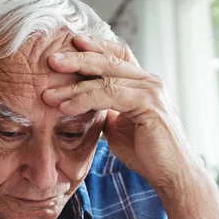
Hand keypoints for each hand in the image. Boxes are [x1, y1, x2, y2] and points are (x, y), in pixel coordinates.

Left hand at [41, 35, 202, 191]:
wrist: (169, 174)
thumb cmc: (145, 152)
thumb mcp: (117, 126)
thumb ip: (103, 110)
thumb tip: (79, 104)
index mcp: (142, 83)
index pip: (117, 55)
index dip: (95, 46)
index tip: (70, 43)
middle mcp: (149, 82)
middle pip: (109, 61)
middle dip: (77, 59)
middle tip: (50, 59)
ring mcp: (150, 91)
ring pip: (106, 79)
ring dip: (73, 86)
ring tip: (48, 94)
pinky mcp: (149, 105)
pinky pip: (110, 96)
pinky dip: (84, 100)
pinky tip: (65, 107)